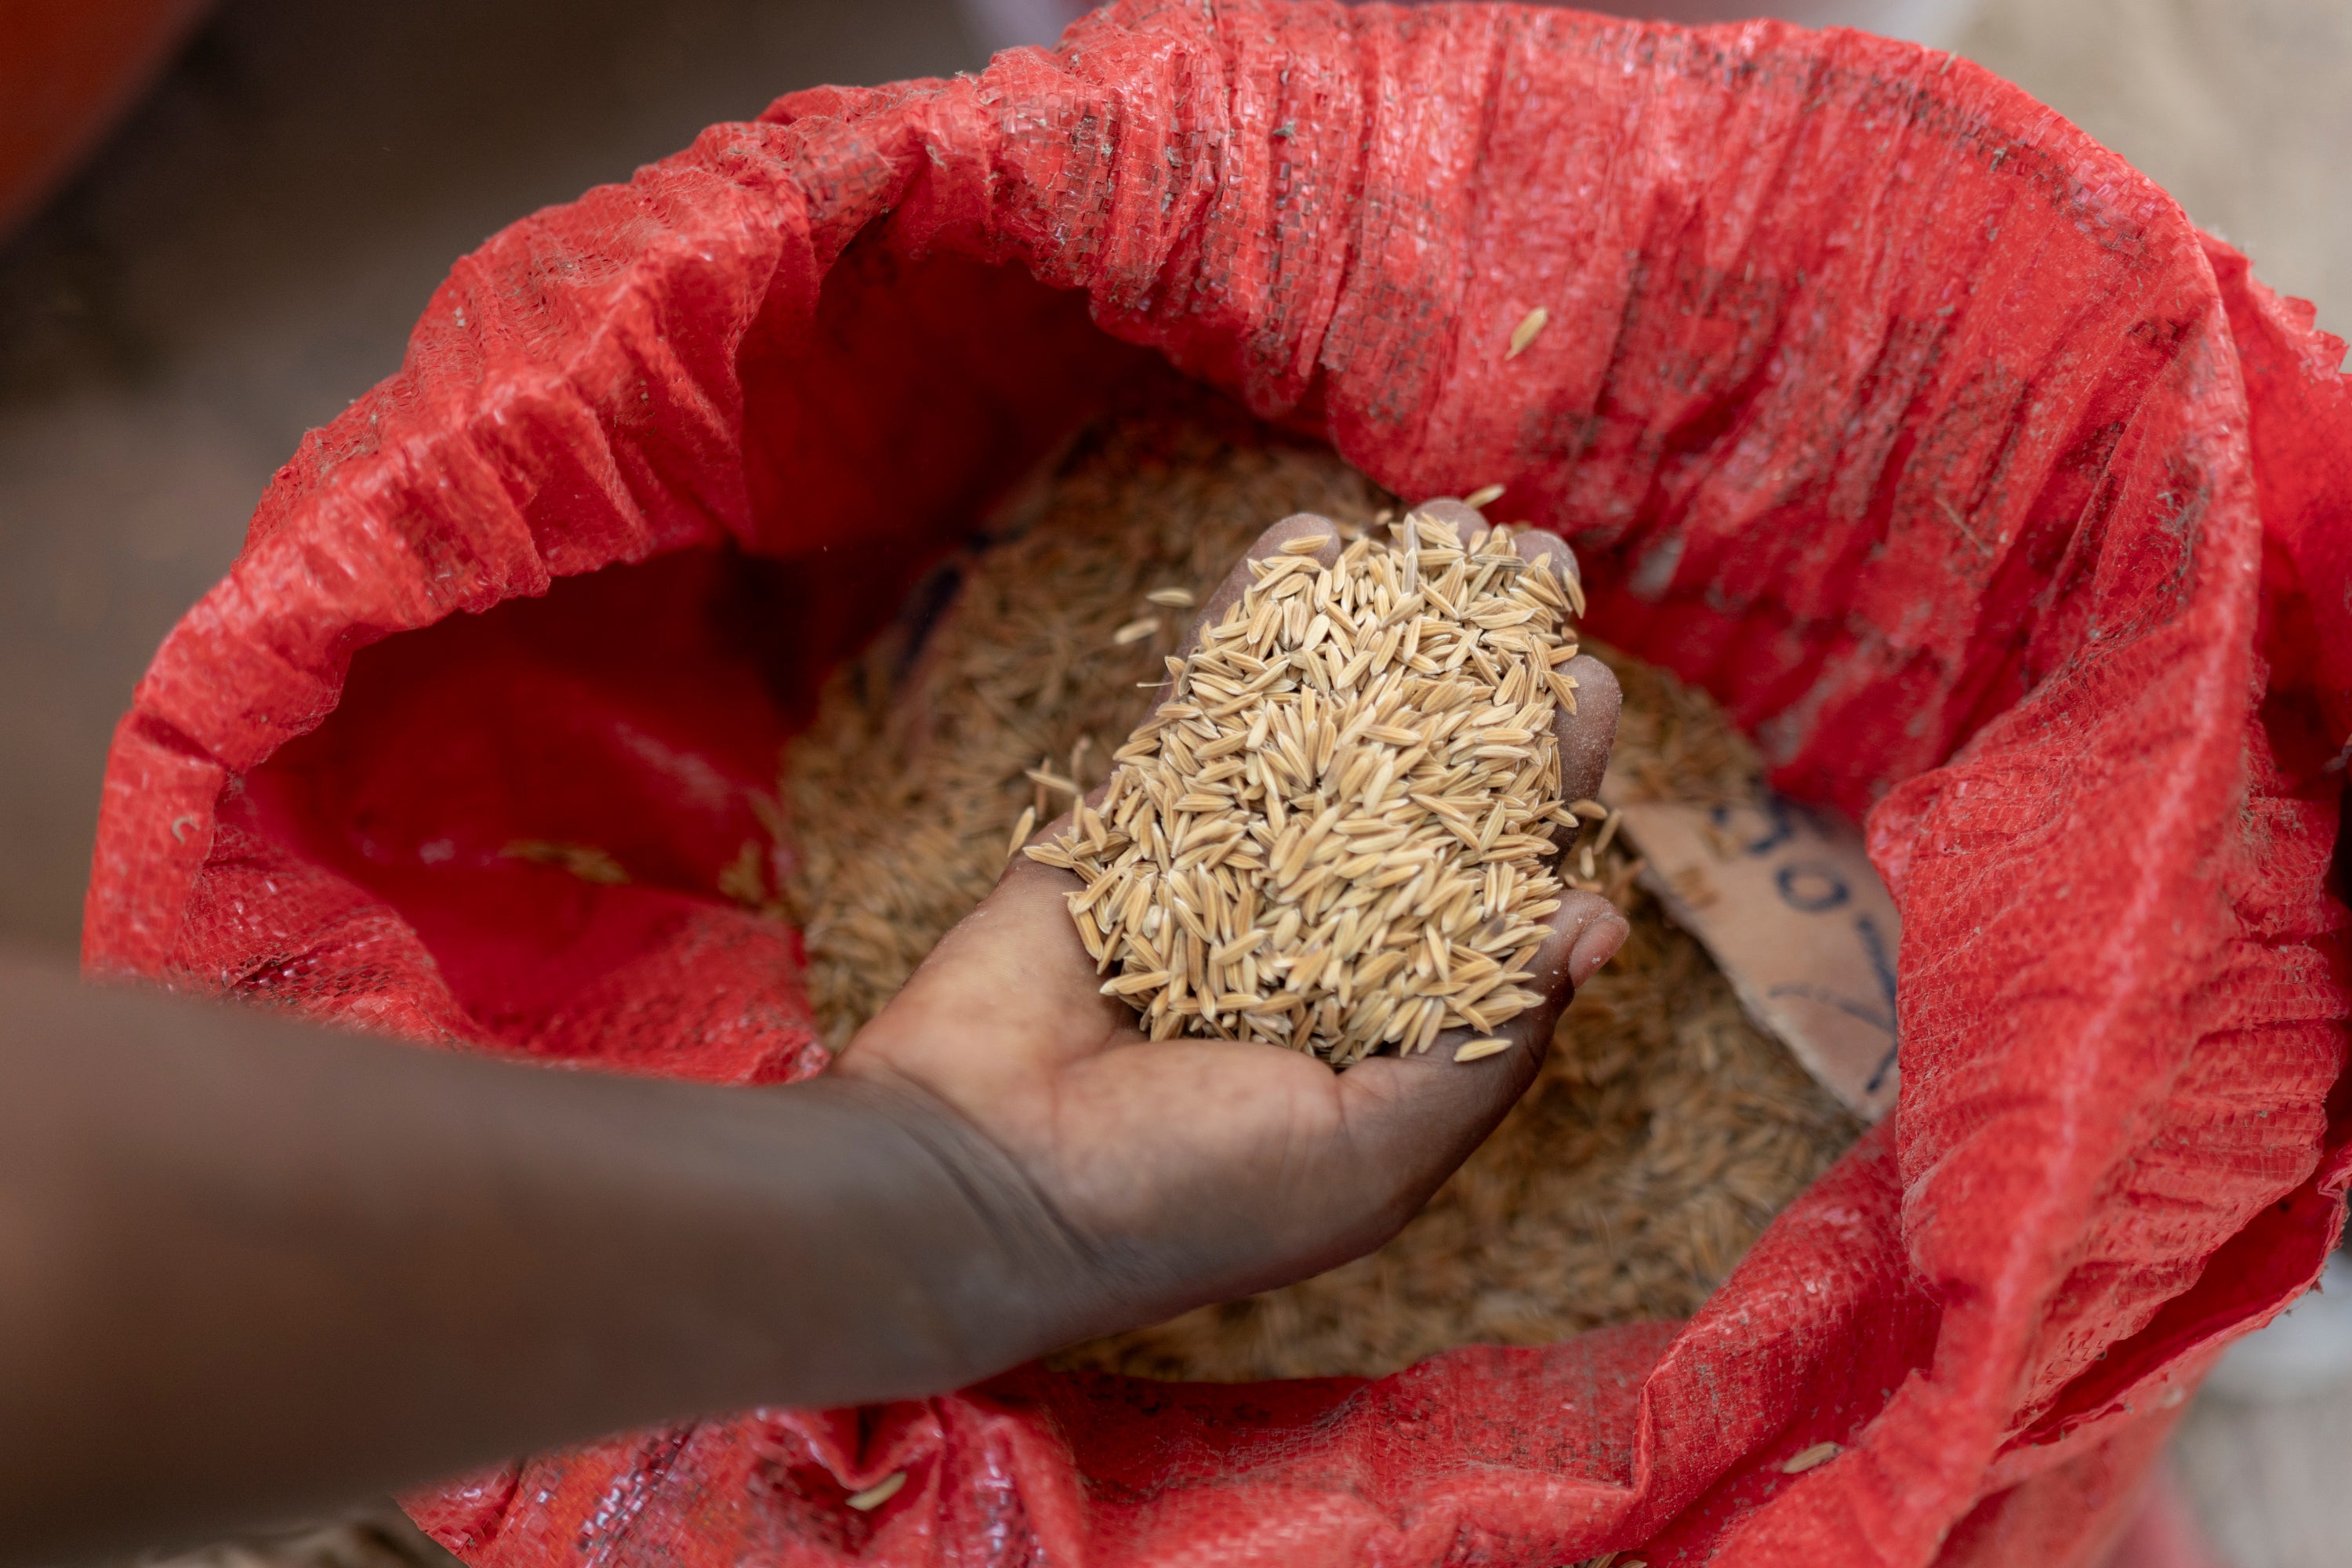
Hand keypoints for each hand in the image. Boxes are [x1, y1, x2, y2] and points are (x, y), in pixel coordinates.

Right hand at [835, 505, 1627, 1340]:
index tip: (1585, 689)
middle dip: (1481, 671)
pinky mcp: (1135, 815)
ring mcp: (1227, 861)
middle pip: (1425, 775)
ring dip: (1384, 623)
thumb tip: (1595, 920)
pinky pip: (1205, 704)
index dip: (1547, 784)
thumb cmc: (1186, 1199)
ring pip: (1322, 721)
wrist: (976, 1178)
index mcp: (1392, 1015)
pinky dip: (1253, 624)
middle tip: (1530, 562)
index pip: (1496, 878)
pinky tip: (1304, 540)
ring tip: (1439, 529)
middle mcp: (1322, 928)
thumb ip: (1487, 1043)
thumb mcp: (1372, 1157)